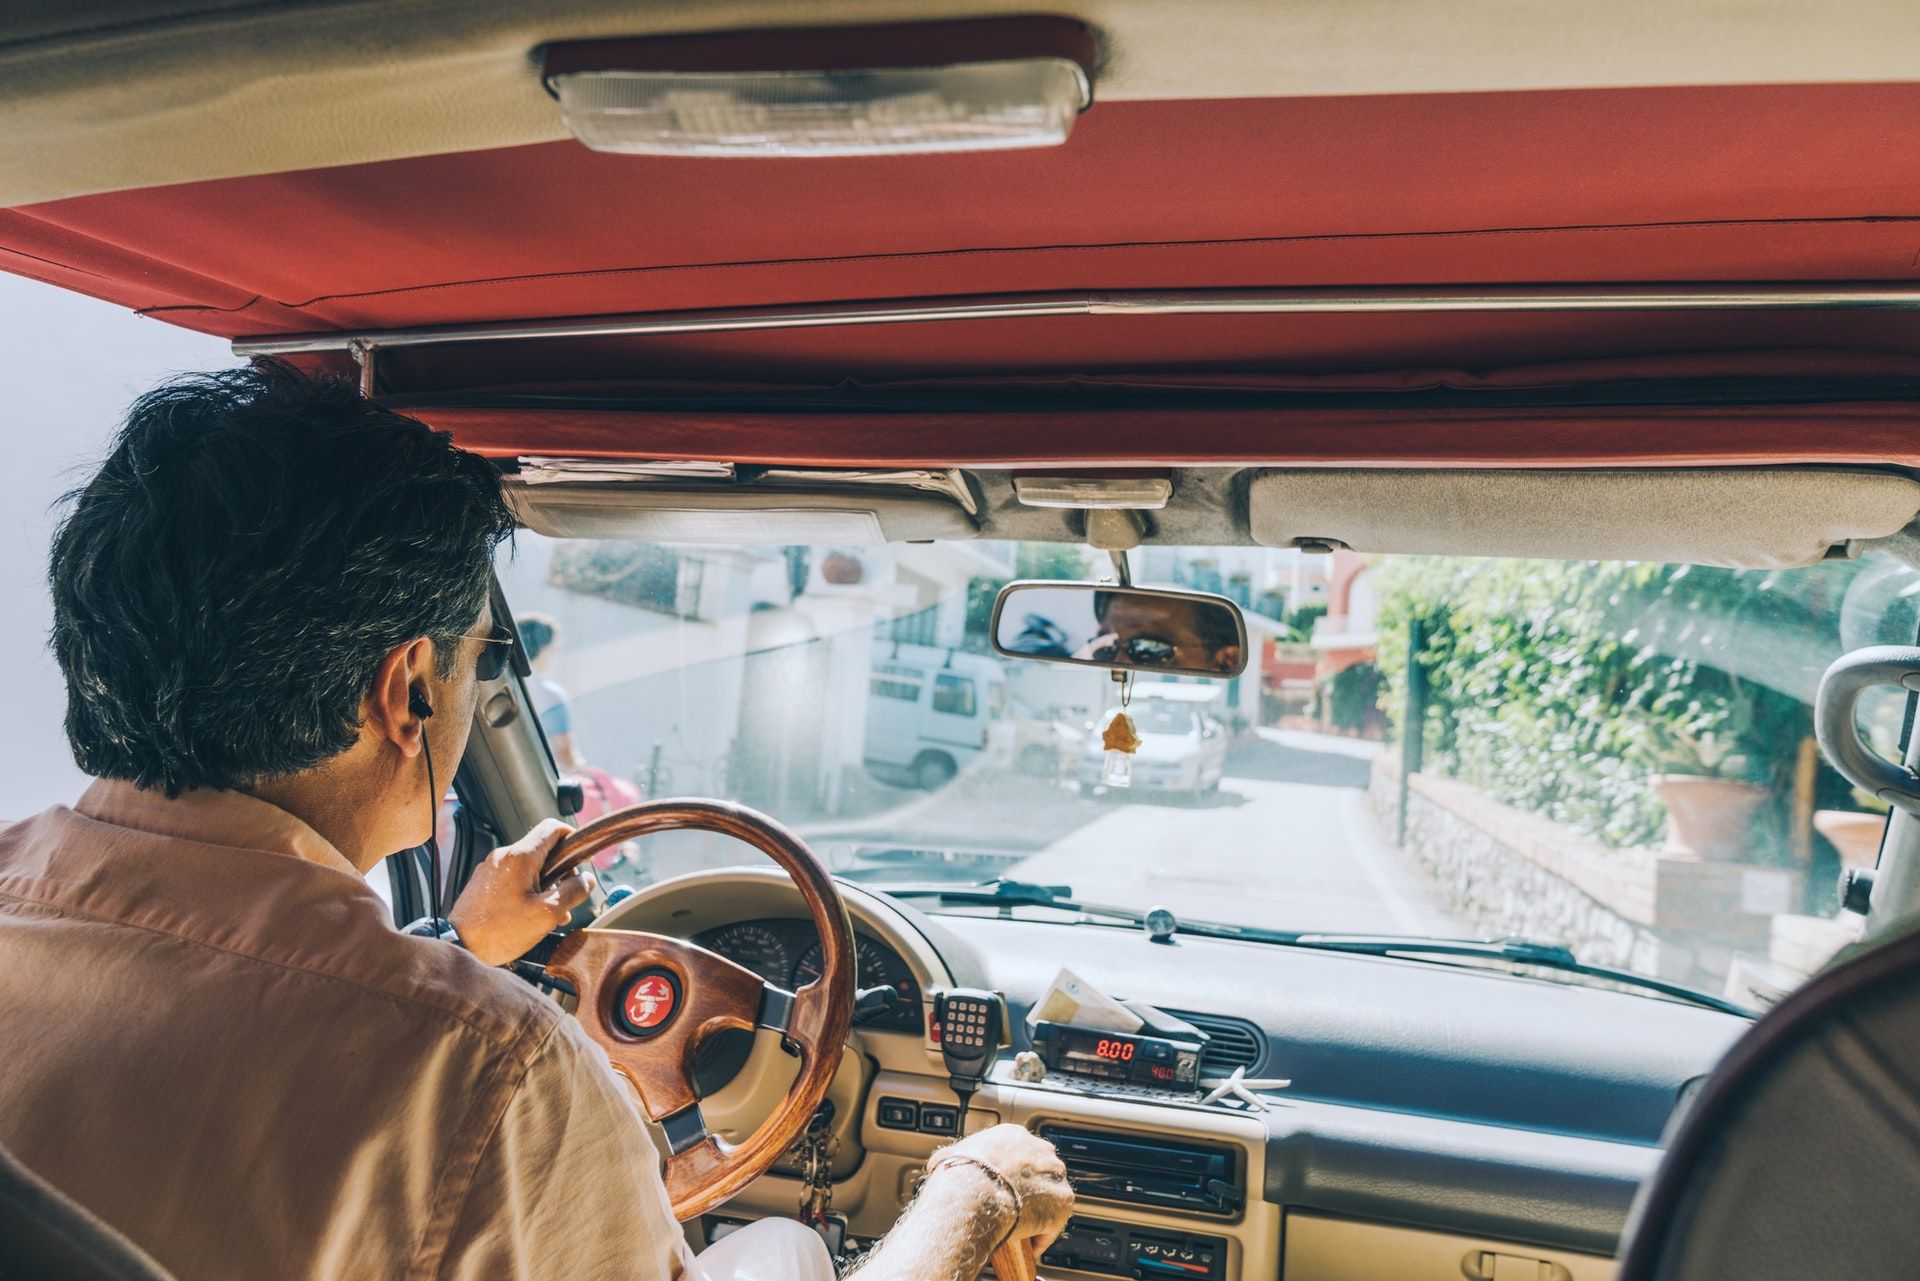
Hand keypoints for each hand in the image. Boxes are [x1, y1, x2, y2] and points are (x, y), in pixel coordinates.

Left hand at [447, 818, 589, 965]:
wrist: (458, 947)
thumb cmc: (499, 932)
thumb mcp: (547, 914)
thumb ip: (573, 892)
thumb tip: (586, 880)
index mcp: (520, 857)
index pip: (553, 828)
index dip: (572, 837)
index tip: (581, 857)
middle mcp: (503, 857)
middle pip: (542, 851)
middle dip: (560, 873)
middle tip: (566, 897)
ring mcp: (490, 870)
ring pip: (528, 868)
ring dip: (544, 886)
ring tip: (549, 915)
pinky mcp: (483, 884)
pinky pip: (512, 880)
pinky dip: (526, 892)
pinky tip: (529, 917)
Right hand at [930, 1124, 1073, 1251]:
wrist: (972, 1196)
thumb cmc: (959, 1176)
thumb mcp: (950, 1156)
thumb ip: (955, 1157)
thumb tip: (940, 1164)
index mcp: (1014, 1135)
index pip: (1022, 1152)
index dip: (1015, 1172)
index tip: (1006, 1186)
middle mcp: (1040, 1149)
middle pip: (1042, 1170)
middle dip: (1031, 1188)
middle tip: (1014, 1207)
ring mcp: (1054, 1174)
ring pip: (1051, 1195)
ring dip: (1038, 1211)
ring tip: (1019, 1227)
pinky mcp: (1063, 1200)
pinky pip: (1054, 1222)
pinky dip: (1042, 1236)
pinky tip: (1025, 1242)